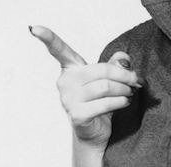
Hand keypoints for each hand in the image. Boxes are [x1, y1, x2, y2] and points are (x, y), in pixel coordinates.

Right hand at [29, 25, 141, 146]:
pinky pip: (105, 103)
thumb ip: (115, 65)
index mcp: (70, 70)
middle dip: (124, 75)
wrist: (94, 134)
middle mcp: (65, 82)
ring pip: (105, 87)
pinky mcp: (77, 114)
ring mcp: (68, 99)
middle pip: (101, 70)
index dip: (47, 37)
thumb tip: (123, 59)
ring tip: (129, 93)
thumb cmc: (99, 104)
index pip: (59, 50)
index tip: (35, 28)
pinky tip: (124, 103)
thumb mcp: (108, 80)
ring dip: (124, 90)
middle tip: (135, 81)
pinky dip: (120, 102)